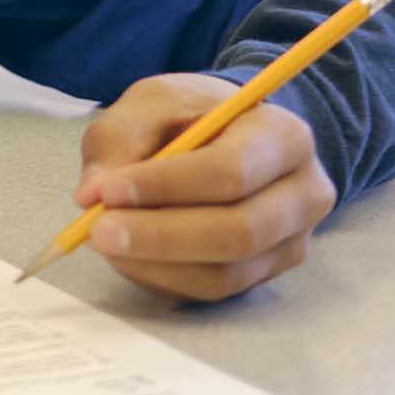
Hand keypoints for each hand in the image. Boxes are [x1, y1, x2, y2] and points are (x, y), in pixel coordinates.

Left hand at [72, 74, 335, 300]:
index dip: (167, 186)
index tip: (108, 190)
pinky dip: (161, 278)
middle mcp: (303, 194)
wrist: (230, 135)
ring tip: (104, 240)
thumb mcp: (152, 103)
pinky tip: (127, 256)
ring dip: (155, 263)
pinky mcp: (266, 273)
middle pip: (238, 232)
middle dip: (160, 236)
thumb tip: (91, 194)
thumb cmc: (193, 115)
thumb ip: (119, 139)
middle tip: (97, 230)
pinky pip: (213, 291)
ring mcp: (290, 241)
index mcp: (283, 136)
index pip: (231, 171)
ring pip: (225, 272)